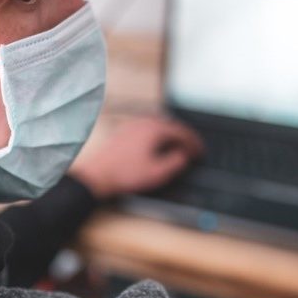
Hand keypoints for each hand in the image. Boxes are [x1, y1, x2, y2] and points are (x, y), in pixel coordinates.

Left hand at [68, 116, 203, 199]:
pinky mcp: (124, 132)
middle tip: (191, 149)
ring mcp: (132, 125)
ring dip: (170, 135)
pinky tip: (156, 146)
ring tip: (176, 148)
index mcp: (155, 129)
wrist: (97, 175)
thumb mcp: (158, 173)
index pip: (181, 131)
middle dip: (183, 137)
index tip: (199, 151)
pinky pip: (147, 128)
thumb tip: (183, 156)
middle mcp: (144, 122)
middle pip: (170, 125)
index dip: (193, 142)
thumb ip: (175, 162)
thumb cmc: (125, 174)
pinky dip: (157, 136)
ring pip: (158, 126)